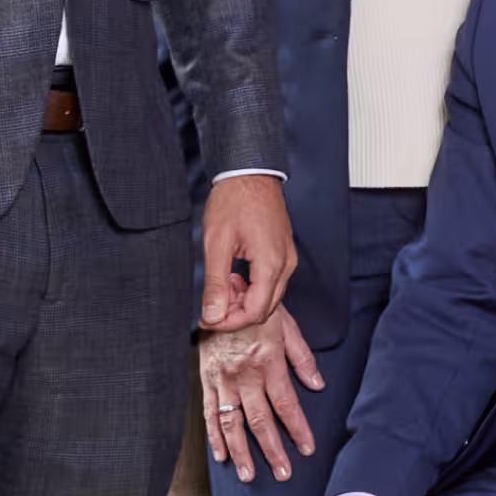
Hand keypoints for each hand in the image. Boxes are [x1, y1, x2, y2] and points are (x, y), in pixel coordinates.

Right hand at [199, 325, 324, 479]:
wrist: (218, 297)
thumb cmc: (255, 310)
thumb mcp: (286, 326)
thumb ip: (302, 357)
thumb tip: (317, 384)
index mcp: (268, 362)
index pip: (286, 404)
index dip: (297, 430)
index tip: (307, 449)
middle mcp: (245, 375)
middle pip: (260, 421)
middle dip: (272, 451)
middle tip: (283, 473)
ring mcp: (223, 380)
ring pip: (232, 424)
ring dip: (241, 453)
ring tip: (250, 475)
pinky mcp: (206, 381)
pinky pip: (209, 414)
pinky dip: (214, 437)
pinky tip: (222, 456)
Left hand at [202, 174, 295, 330]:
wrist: (250, 174)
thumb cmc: (234, 202)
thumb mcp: (217, 244)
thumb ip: (215, 284)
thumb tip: (212, 314)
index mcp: (270, 264)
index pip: (255, 312)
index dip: (229, 322)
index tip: (207, 319)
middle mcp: (286, 265)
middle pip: (265, 309)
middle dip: (237, 315)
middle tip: (211, 307)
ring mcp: (288, 259)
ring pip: (270, 298)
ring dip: (245, 302)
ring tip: (221, 289)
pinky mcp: (284, 253)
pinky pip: (273, 283)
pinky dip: (254, 290)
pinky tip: (235, 279)